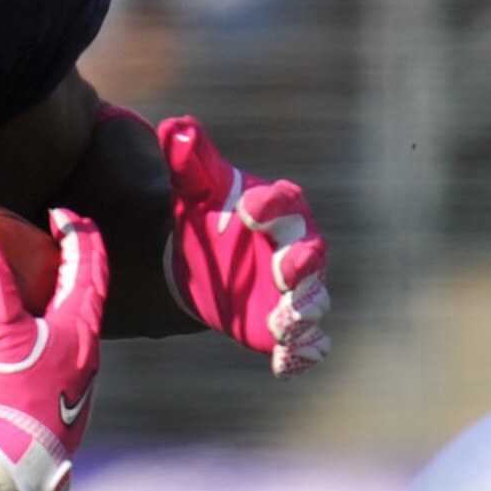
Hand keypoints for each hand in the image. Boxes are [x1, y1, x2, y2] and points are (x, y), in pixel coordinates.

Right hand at [0, 210, 103, 490]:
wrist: (9, 471)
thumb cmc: (11, 398)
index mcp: (80, 334)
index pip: (90, 270)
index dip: (79, 236)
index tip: (63, 215)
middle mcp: (85, 363)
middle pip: (86, 305)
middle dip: (74, 273)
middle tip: (56, 251)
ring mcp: (70, 392)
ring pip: (70, 340)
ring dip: (55, 314)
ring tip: (31, 301)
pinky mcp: (51, 416)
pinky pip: (49, 368)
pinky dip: (36, 348)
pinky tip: (11, 358)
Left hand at [151, 115, 328, 373]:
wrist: (203, 256)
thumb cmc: (207, 213)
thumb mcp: (194, 187)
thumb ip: (189, 159)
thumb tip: (177, 126)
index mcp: (280, 208)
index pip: (284, 202)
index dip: (272, 205)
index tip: (248, 208)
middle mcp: (298, 248)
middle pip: (312, 255)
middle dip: (302, 264)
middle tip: (284, 271)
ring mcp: (296, 289)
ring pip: (313, 301)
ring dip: (303, 312)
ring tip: (283, 323)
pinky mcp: (286, 324)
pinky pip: (307, 342)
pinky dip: (302, 353)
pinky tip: (284, 363)